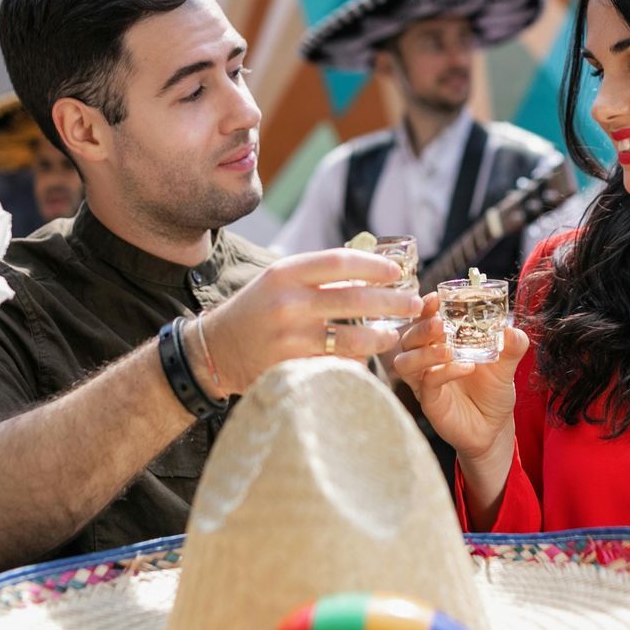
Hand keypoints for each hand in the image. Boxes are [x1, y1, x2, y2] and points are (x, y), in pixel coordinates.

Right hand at [200, 249, 420, 391]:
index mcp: (286, 273)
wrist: (215, 350)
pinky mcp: (291, 367)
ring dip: (381, 336)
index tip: (396, 272)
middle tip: (413, 303)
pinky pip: (337, 364)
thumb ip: (317, 273)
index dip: (375, 266)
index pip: (342, 261)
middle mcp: (288, 303)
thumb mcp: (279, 280)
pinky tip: (366, 357)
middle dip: (393, 302)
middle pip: (356, 299)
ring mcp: (290, 338)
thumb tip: (371, 264)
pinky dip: (357, 361)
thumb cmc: (257, 309)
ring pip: (353, 337)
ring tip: (393, 333)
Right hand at [388, 293, 525, 463]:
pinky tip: (466, 367)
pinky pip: (427, 384)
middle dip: (421, 327)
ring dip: (424, 352)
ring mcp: (424, 382)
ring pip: (405, 362)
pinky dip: (444, 372)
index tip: (436, 298)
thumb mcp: (507, 364)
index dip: (426, 308)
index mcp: (440, 343)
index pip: (424, 320)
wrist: (495, 427)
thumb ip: (512, 345)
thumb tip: (512, 329)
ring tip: (448, 349)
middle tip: (440, 324)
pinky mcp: (429, 402)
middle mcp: (426, 360)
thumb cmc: (493, 391)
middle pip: (408, 338)